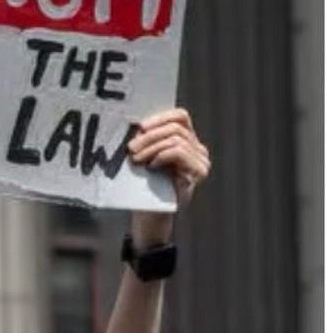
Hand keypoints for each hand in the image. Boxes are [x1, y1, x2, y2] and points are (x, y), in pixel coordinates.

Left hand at [128, 107, 208, 242]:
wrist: (150, 215)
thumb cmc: (145, 186)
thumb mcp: (144, 158)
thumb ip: (147, 142)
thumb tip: (135, 126)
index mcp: (187, 141)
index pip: (180, 117)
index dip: (160, 118)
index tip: (140, 127)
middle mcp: (198, 149)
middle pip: (176, 128)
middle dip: (149, 136)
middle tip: (131, 148)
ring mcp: (200, 161)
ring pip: (176, 139)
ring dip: (151, 147)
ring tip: (136, 159)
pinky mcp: (198, 172)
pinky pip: (179, 152)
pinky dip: (161, 155)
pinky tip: (152, 166)